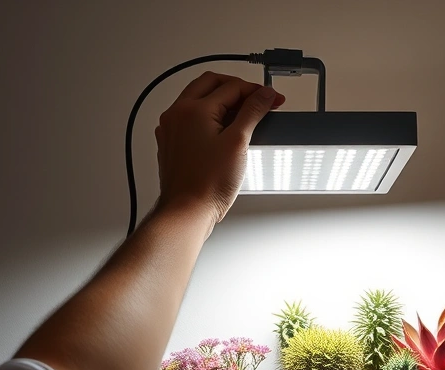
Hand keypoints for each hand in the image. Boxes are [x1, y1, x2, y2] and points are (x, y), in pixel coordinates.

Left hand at [154, 72, 284, 225]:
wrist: (187, 210)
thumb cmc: (207, 184)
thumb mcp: (238, 143)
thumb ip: (252, 112)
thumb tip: (264, 95)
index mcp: (193, 110)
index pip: (231, 87)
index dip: (256, 91)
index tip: (272, 99)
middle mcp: (177, 114)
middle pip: (211, 84)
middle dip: (237, 88)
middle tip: (258, 100)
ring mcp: (171, 128)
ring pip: (198, 98)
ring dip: (222, 100)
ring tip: (244, 114)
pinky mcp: (171, 142)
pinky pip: (190, 117)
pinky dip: (209, 116)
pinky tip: (223, 130)